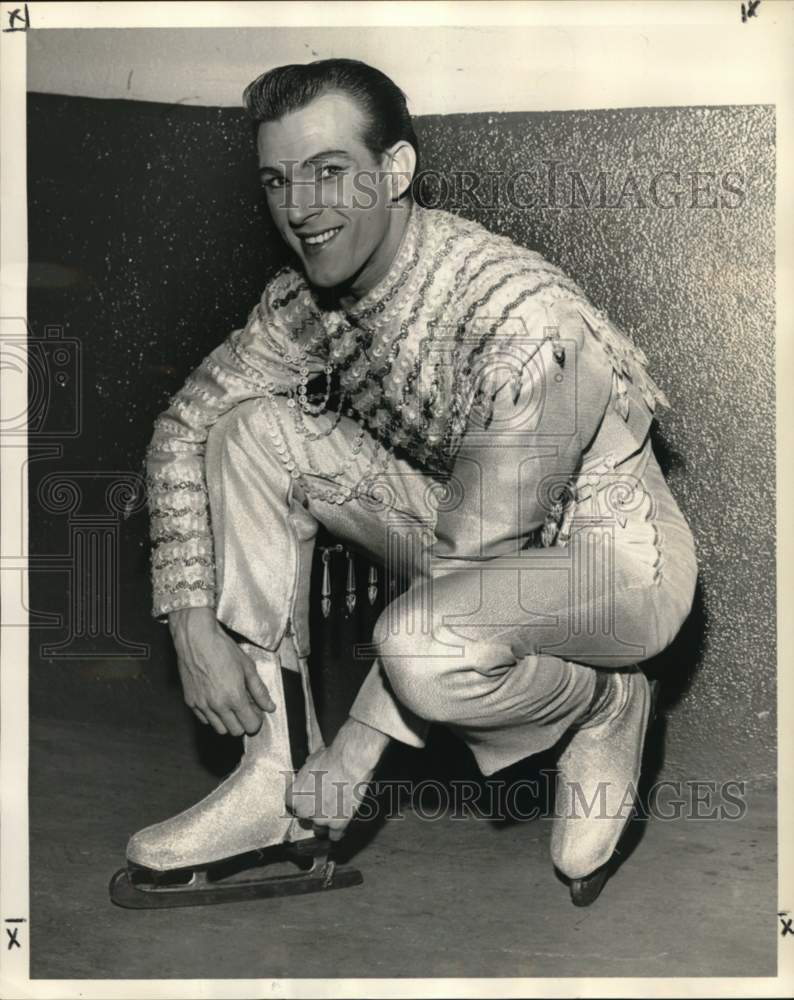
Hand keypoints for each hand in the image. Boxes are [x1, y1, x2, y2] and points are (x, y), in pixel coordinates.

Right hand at [168, 606, 274, 735]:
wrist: (196, 639)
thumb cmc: (223, 648)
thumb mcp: (248, 667)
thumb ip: (260, 690)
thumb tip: (270, 707)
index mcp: (234, 697)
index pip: (250, 725)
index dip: (256, 720)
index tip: (256, 711)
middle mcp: (217, 705)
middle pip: (235, 731)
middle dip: (243, 723)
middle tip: (245, 708)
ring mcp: (202, 705)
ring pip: (219, 729)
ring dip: (228, 722)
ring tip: (231, 705)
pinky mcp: (190, 701)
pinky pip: (204, 719)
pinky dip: (213, 716)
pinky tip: (217, 701)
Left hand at [286, 718, 389, 840]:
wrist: (349, 762)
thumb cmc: (331, 758)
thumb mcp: (311, 760)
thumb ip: (307, 770)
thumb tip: (308, 766)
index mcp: (294, 796)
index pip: (291, 805)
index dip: (301, 800)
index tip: (308, 797)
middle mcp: (304, 810)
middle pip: (304, 818)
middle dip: (312, 811)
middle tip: (323, 801)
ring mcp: (320, 819)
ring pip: (319, 829)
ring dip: (325, 822)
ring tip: (334, 811)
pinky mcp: (338, 824)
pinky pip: (335, 836)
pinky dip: (338, 832)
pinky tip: (341, 825)